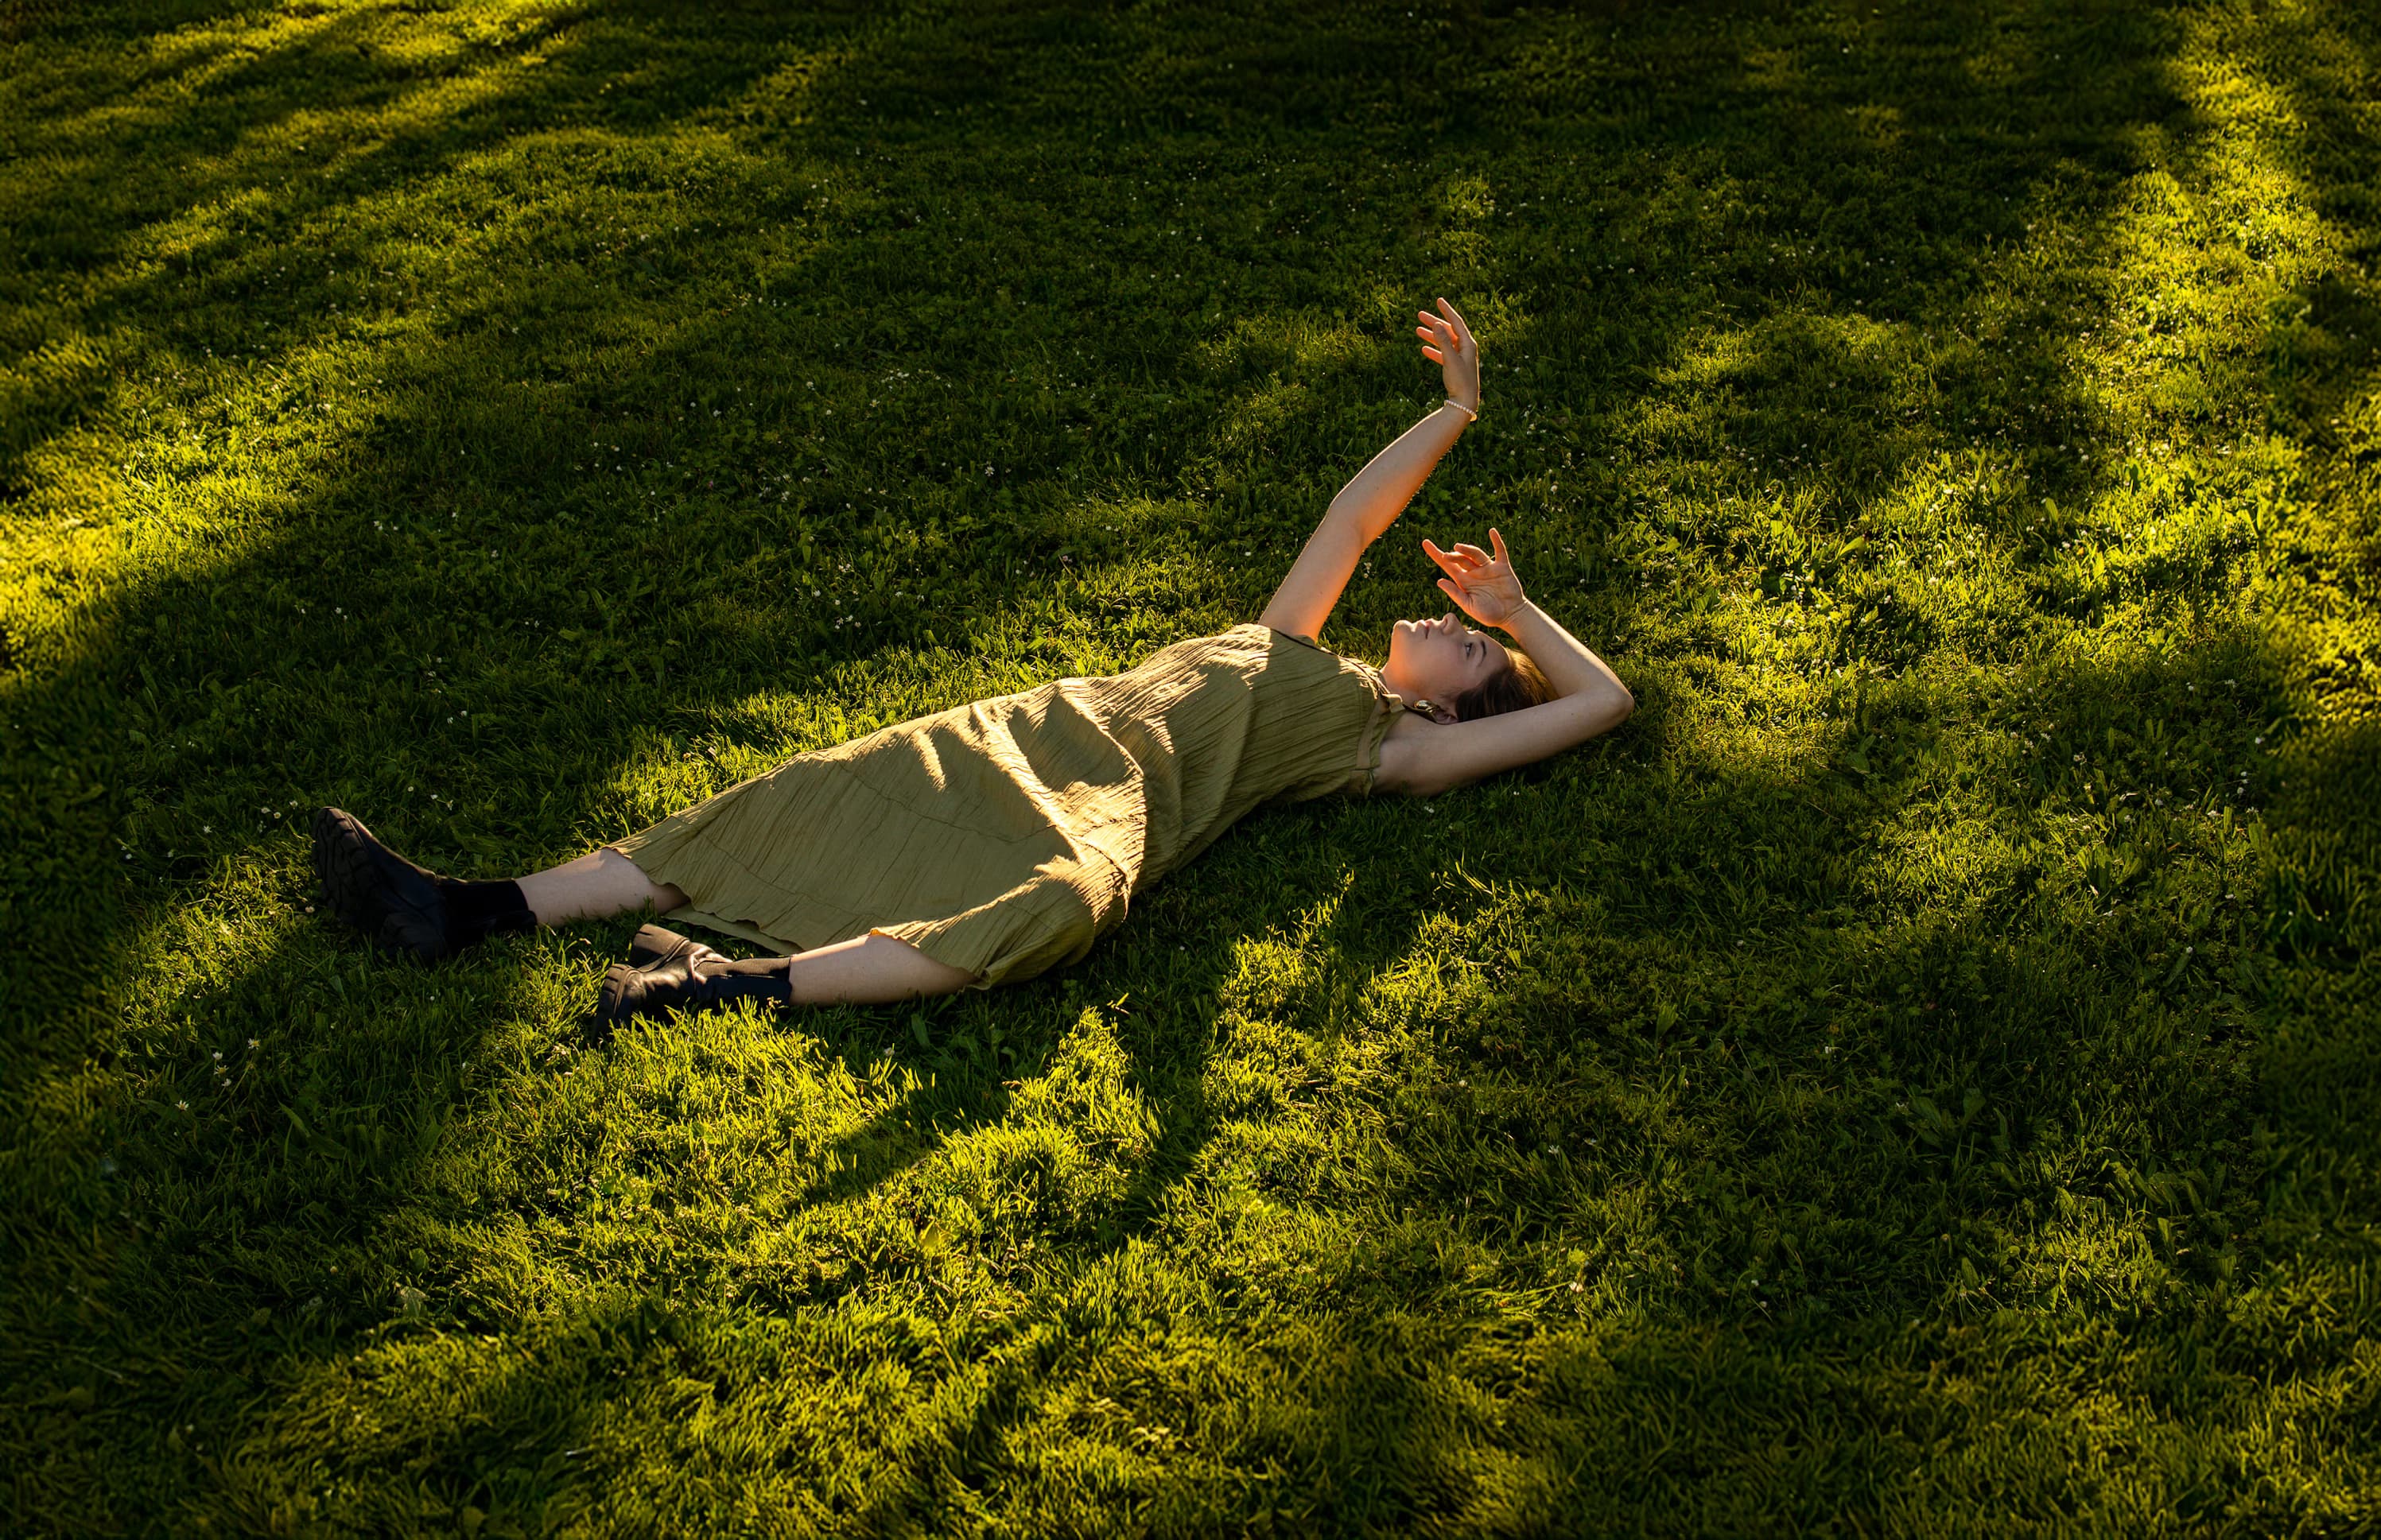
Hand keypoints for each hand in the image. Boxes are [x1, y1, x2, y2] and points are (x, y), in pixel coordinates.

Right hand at [1415, 297, 1479, 412]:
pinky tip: (1423, 349)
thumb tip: (1437, 323)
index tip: (1438, 300)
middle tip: (1420, 315)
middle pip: (1448, 331)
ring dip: (1431, 336)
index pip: (1456, 322)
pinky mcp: (1454, 367)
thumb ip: (1443, 341)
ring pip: (1444, 342)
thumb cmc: (1460, 381)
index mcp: (1468, 344)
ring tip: (1417, 330)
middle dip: (1434, 322)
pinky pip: (1443, 354)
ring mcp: (1460, 358)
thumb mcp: (1450, 359)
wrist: (1465, 403)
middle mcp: (1466, 349)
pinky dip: (1434, 350)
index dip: (1447, 311)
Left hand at [1422, 528, 1525, 627]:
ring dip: (1467, 549)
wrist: (1510, 616)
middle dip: (1452, 556)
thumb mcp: (1469, 606)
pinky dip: (1497, 541)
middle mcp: (1474, 572)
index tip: (1425, 543)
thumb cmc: (1488, 614)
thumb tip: (1439, 581)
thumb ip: (1455, 594)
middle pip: (1460, 558)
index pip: (1447, 565)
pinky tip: (1492, 532)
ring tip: (1457, 547)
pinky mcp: (1502, 568)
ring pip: (1476, 554)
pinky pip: (1500, 551)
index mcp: (1464, 581)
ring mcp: (1488, 569)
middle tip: (1446, 556)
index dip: (1436, 554)